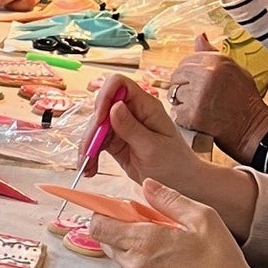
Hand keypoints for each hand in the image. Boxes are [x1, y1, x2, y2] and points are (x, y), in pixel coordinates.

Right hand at [78, 73, 198, 188]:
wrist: (180, 183)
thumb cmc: (174, 164)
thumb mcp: (152, 148)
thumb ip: (132, 128)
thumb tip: (114, 106)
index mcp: (146, 106)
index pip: (119, 84)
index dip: (104, 96)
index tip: (99, 120)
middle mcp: (133, 112)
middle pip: (101, 108)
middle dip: (92, 130)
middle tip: (88, 154)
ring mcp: (123, 127)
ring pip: (96, 128)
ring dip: (88, 147)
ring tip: (87, 168)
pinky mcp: (116, 142)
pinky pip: (97, 144)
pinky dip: (90, 156)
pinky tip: (89, 170)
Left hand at [89, 178, 254, 267]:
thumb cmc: (219, 259)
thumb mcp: (202, 218)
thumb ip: (169, 199)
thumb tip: (147, 185)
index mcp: (145, 243)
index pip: (100, 226)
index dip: (104, 213)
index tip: (119, 208)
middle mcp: (134, 265)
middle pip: (106, 241)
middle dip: (119, 228)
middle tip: (147, 223)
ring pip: (119, 257)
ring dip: (131, 247)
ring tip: (161, 244)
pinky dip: (140, 264)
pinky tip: (165, 261)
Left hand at [166, 35, 267, 161]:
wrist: (251, 126)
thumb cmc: (244, 98)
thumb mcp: (233, 69)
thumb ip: (212, 54)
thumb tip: (199, 37)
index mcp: (217, 61)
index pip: (187, 60)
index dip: (188, 71)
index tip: (193, 80)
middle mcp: (206, 75)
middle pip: (177, 76)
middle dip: (182, 84)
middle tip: (194, 95)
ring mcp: (197, 96)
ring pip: (175, 94)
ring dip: (182, 101)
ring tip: (199, 106)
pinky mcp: (191, 115)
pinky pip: (175, 112)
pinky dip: (182, 116)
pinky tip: (197, 117)